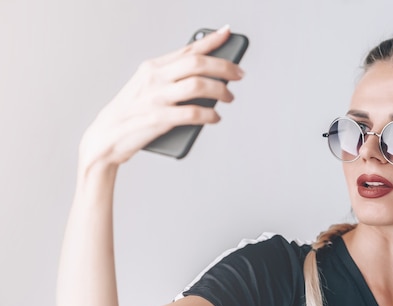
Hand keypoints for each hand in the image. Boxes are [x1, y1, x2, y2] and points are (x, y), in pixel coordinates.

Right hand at [79, 25, 244, 167]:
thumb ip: (173, 80)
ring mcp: (156, 98)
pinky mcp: (158, 119)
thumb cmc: (132, 113)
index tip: (228, 33)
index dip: (211, 40)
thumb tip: (210, 80)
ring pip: (198, 85)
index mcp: (153, 67)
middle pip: (197, 64)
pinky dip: (209, 115)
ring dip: (220, 91)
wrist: (105, 138)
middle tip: (239, 74)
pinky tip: (216, 117)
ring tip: (229, 97)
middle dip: (224, 67)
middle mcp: (154, 78)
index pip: (187, 49)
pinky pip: (192, 114)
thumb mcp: (148, 88)